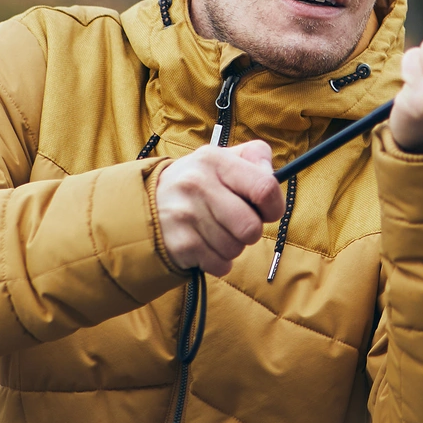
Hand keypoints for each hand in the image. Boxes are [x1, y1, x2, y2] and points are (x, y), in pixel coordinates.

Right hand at [154, 140, 283, 274]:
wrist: (148, 203)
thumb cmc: (198, 181)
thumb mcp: (222, 158)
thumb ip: (255, 157)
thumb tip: (274, 177)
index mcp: (214, 160)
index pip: (264, 188)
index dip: (274, 205)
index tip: (267, 210)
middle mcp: (197, 184)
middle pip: (251, 227)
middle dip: (251, 231)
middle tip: (238, 223)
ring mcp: (186, 216)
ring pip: (236, 249)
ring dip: (234, 246)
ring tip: (217, 231)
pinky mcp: (179, 244)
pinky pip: (220, 264)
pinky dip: (219, 261)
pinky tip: (206, 245)